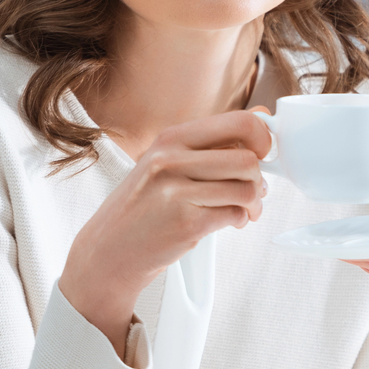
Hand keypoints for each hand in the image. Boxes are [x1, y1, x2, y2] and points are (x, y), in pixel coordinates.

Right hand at [58, 111, 272, 357]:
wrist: (106, 252)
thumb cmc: (142, 207)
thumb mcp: (165, 163)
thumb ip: (209, 144)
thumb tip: (262, 117)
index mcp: (171, 138)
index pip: (240, 122)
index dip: (262, 138)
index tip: (262, 153)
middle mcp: (172, 160)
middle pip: (249, 160)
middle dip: (259, 179)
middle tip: (253, 190)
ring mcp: (177, 192)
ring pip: (247, 189)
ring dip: (254, 203)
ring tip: (243, 209)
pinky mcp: (186, 224)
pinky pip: (235, 215)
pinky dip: (240, 220)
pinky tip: (228, 221)